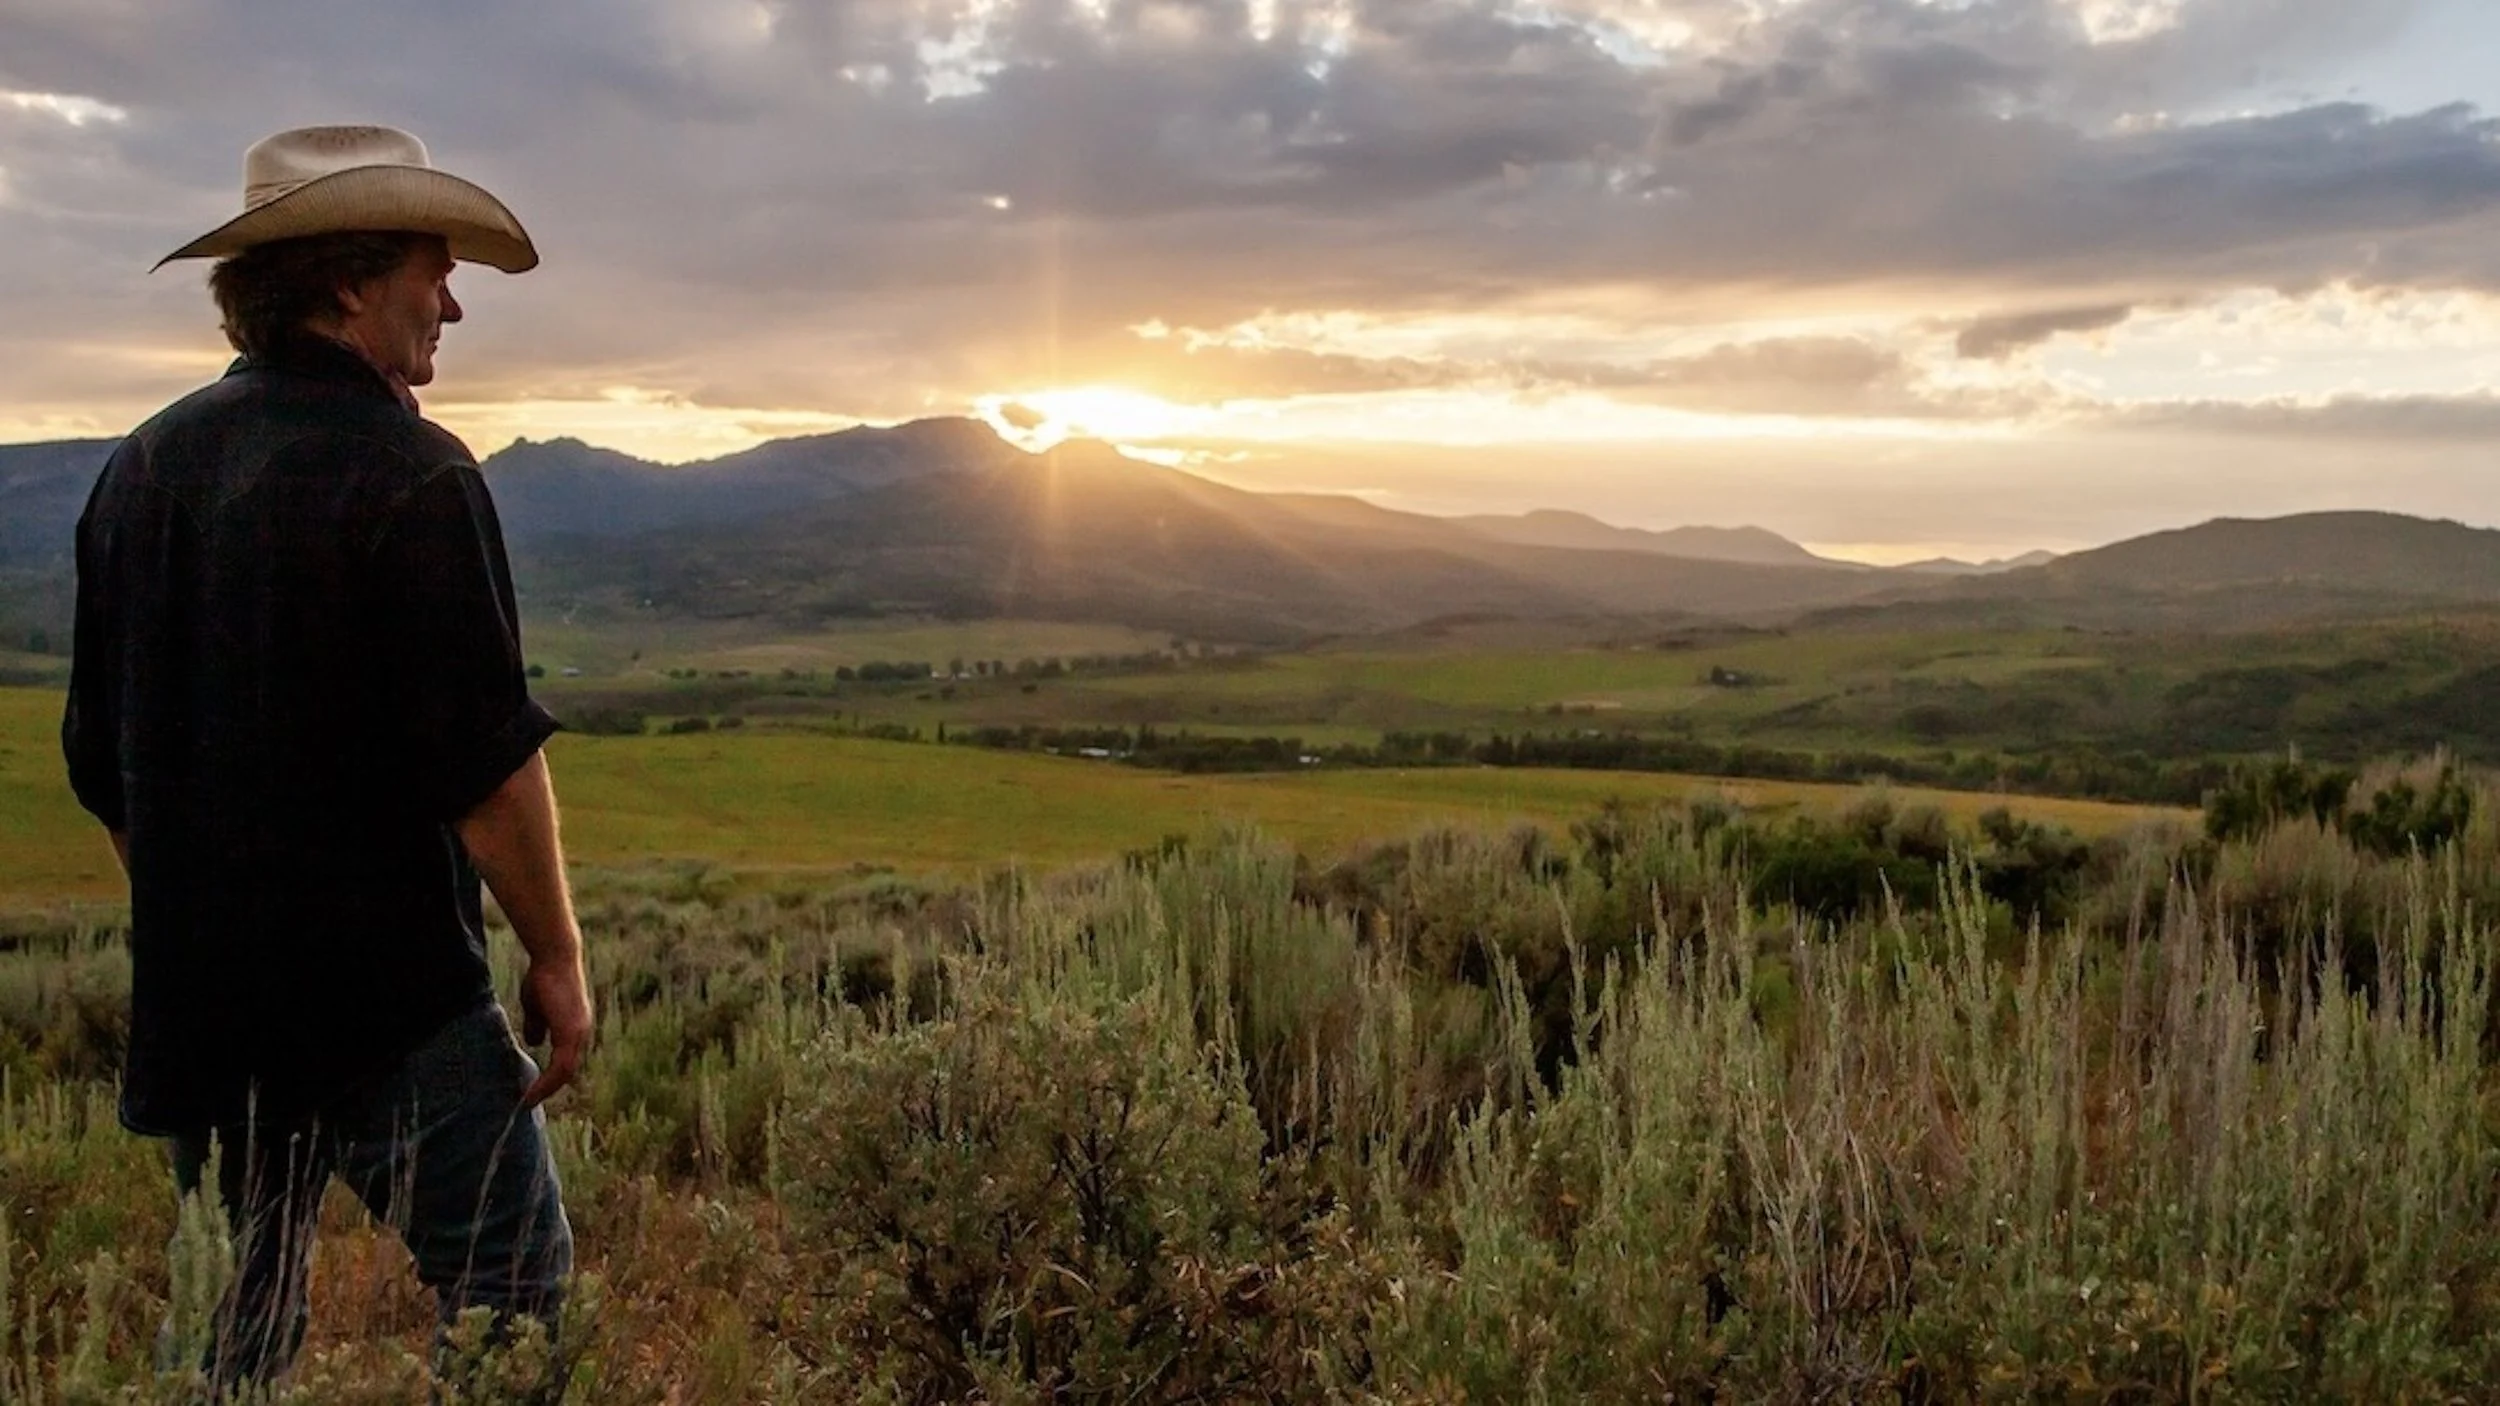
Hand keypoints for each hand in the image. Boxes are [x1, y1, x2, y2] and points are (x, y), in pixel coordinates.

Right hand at [518, 955, 592, 1109]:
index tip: (532, 1090)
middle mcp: (582, 1034)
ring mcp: (579, 1034)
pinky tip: (532, 1091)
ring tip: (528, 1101)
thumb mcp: (537, 1007)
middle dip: (548, 1088)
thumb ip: (537, 1025)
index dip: (550, 1077)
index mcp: (574, 1029)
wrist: (553, 958)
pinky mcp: (571, 1033)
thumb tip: (534, 1042)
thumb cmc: (544, 978)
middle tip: (529, 1102)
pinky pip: (561, 1066)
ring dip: (546, 1089)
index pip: (565, 1061)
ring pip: (565, 1073)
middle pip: (567, 1072)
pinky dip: (546, 1082)